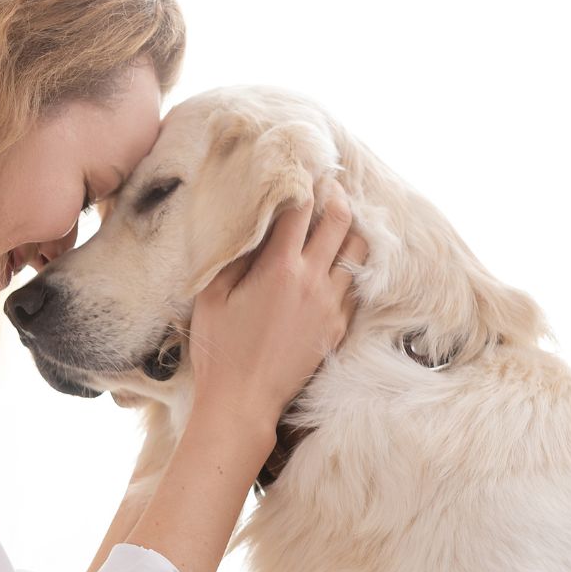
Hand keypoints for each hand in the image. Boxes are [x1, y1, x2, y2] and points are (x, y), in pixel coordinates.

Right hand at [188, 181, 366, 429]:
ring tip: (340, 218)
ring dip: (351, 229)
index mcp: (279, 269)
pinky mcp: (338, 328)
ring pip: (358, 252)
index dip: (303, 184)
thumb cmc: (219, 348)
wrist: (244, 401)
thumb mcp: (212, 296)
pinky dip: (351, 265)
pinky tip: (340, 261)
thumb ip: (234, 256)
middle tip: (329, 184)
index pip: (300, 210)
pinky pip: (355, 285)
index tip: (301, 169)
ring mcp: (331, 306)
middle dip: (335, 197)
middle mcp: (313, 282)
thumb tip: (251, 227)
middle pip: (339, 222)